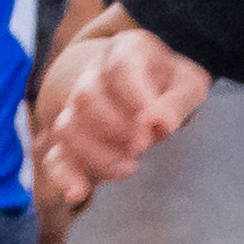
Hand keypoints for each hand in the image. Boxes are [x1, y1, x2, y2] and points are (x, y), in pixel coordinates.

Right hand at [38, 30, 212, 205]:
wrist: (152, 87)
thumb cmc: (173, 84)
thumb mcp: (189, 85)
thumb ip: (177, 100)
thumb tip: (161, 124)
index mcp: (126, 50)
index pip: (120, 67)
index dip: (137, 97)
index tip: (161, 126)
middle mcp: (93, 75)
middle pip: (86, 97)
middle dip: (116, 127)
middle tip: (144, 145)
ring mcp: (76, 106)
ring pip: (68, 127)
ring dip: (97, 153)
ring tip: (130, 167)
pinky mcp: (71, 137)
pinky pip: (54, 154)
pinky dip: (63, 174)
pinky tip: (78, 192)